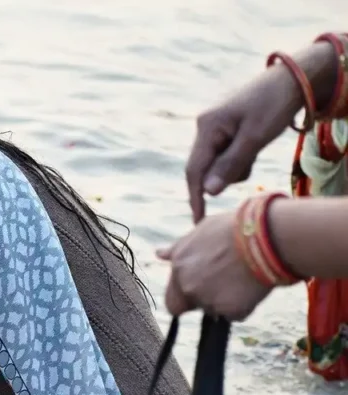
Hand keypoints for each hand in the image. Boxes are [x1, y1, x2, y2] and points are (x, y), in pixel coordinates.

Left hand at [158, 212, 272, 319]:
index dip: (186, 295)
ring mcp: (208, 300)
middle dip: (202, 301)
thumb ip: (178, 249)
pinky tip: (251, 287)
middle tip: (222, 284)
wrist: (266, 238)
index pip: (172, 300)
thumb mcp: (200, 232)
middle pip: (190, 307)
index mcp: (179, 267)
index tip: (201, 286)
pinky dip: (243, 306)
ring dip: (224, 300)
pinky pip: (235, 315)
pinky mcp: (230, 310)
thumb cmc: (234, 229)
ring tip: (241, 278)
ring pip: (214, 310)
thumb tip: (159, 254)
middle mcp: (188, 286)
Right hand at [186, 67, 303, 221]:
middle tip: (250, 161)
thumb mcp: (255, 138)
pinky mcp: (224, 130)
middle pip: (205, 167)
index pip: (194, 170)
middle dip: (224, 175)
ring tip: (257, 147)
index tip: (199, 221)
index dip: (195, 197)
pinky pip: (226, 154)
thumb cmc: (274, 105)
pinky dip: (240, 158)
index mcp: (207, 127)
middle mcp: (205, 127)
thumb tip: (208, 193)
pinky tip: (255, 144)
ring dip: (236, 166)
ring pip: (217, 163)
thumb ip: (230, 165)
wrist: (292, 79)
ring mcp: (213, 128)